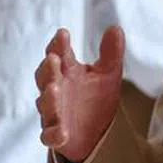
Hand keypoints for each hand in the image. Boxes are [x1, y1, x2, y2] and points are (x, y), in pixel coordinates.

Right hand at [36, 26, 125, 162]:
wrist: (96, 135)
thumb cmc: (96, 99)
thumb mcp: (108, 74)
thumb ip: (111, 53)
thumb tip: (115, 27)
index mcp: (68, 72)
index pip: (60, 54)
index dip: (59, 44)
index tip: (63, 34)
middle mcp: (57, 90)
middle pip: (46, 76)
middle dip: (48, 68)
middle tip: (53, 59)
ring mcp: (54, 113)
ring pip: (46, 104)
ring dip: (49, 97)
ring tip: (54, 88)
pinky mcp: (56, 136)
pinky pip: (50, 136)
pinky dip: (54, 134)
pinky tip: (61, 133)